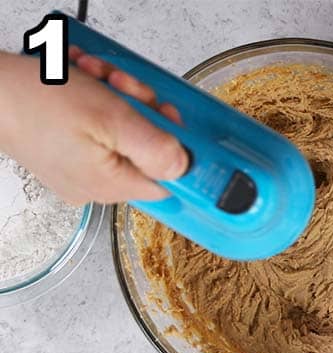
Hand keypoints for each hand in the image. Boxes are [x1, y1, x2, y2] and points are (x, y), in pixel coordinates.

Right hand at [0, 50, 187, 203]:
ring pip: (120, 133)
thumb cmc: (36, 101)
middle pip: (144, 149)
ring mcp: (79, 171)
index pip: (169, 178)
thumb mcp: (112, 119)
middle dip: (138, 108)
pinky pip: (94, 129)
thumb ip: (156, 148)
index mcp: (113, 186)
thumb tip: (186, 167)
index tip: (163, 115)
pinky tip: (81, 81)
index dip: (173, 142)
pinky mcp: (64, 154)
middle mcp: (97, 187)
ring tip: (92, 76)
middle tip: (120, 84)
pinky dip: (93, 100)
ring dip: (113, 97)